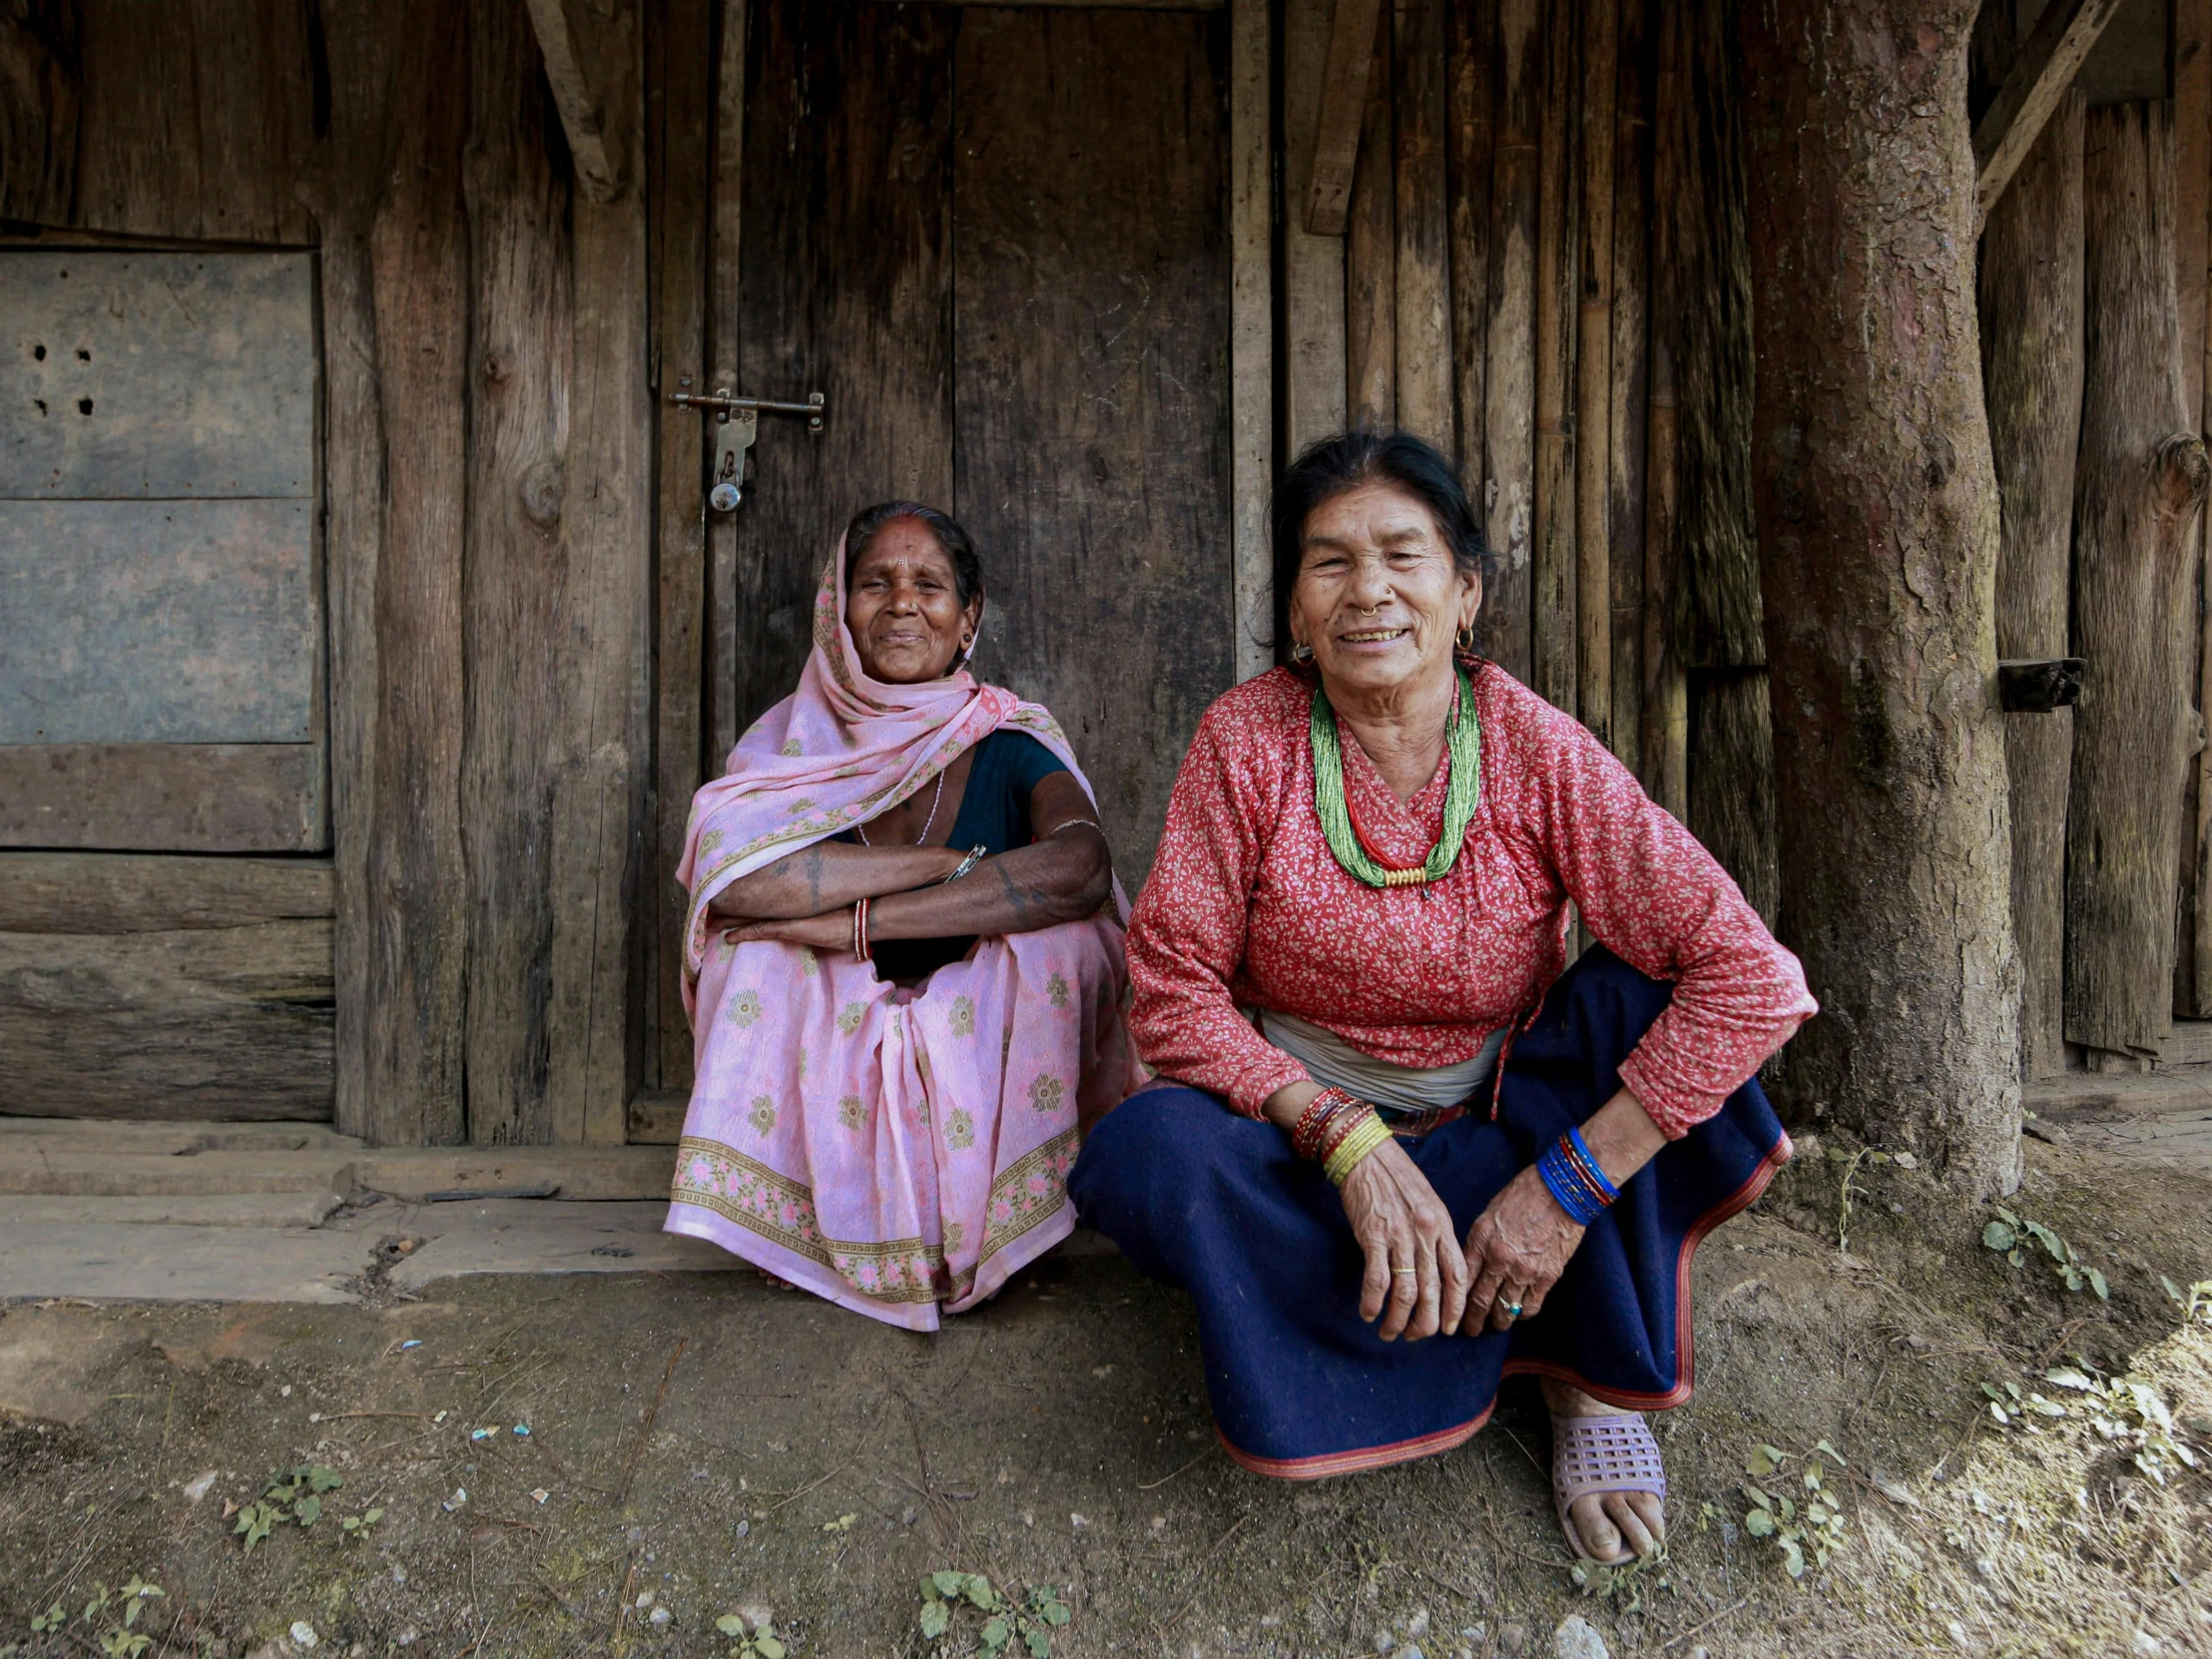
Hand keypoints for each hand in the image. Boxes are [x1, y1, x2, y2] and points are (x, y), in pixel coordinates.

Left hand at [714, 908, 855, 952]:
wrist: (863, 916)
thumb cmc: (852, 911)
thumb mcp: (830, 905)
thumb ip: (816, 901)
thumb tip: (815, 903)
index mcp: (793, 896)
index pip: (761, 894)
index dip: (742, 895)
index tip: (725, 893)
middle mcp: (786, 901)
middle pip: (749, 901)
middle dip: (727, 904)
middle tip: (706, 903)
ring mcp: (787, 914)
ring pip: (750, 915)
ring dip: (728, 919)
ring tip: (708, 921)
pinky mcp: (790, 928)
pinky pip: (760, 931)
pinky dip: (743, 934)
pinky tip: (727, 938)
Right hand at [1338, 1140, 1470, 1341]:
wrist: (1366, 1153)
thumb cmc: (1396, 1178)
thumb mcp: (1428, 1203)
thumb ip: (1435, 1235)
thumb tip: (1435, 1270)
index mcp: (1442, 1225)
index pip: (1457, 1275)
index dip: (1455, 1306)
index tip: (1450, 1328)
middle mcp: (1425, 1234)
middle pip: (1432, 1291)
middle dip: (1426, 1323)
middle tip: (1415, 1337)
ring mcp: (1399, 1235)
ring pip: (1405, 1292)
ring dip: (1397, 1320)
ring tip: (1389, 1333)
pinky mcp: (1372, 1235)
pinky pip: (1377, 1279)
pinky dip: (1372, 1302)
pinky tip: (1368, 1312)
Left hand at [1455, 1165, 1583, 1333]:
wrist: (1561, 1191)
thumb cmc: (1522, 1196)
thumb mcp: (1489, 1215)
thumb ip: (1478, 1244)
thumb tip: (1470, 1268)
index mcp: (1481, 1241)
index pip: (1461, 1281)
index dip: (1454, 1301)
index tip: (1450, 1311)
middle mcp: (1499, 1259)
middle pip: (1480, 1302)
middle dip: (1472, 1321)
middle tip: (1469, 1331)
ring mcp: (1524, 1271)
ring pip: (1504, 1310)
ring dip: (1497, 1322)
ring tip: (1494, 1326)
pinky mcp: (1547, 1277)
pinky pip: (1530, 1307)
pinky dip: (1521, 1314)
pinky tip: (1517, 1314)